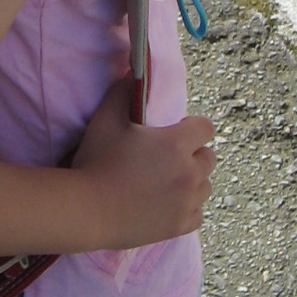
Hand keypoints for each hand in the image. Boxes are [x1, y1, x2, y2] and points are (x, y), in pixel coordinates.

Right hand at [71, 79, 215, 248]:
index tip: (175, 132)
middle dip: (193, 154)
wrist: (87, 210)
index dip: (192, 127)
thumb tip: (131, 71)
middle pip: (209, 158)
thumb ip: (123, 91)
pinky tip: (167, 203)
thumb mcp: (106, 119)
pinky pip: (198, 213)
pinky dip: (187, 207)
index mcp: (177, 143)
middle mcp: (189, 172)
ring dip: (192, 181)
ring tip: (166, 182)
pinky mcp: (180, 225)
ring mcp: (187, 202)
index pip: (206, 128)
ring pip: (205, 186)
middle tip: (166, 159)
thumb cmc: (97, 161)